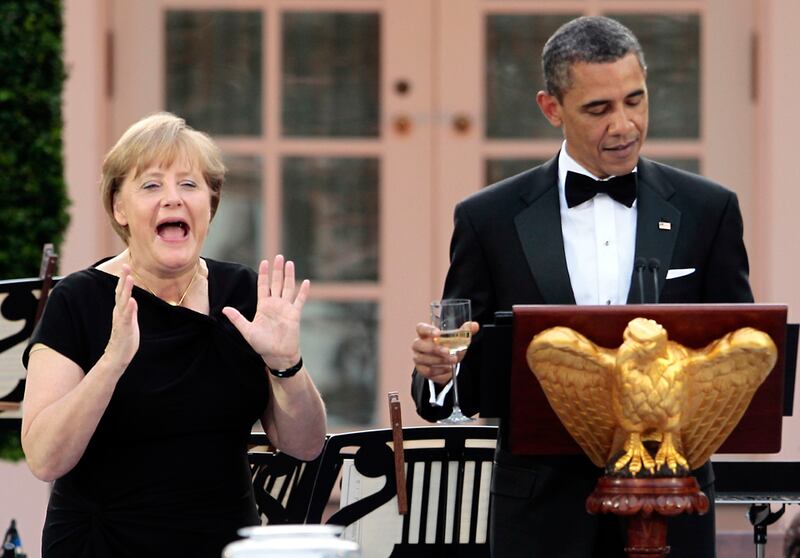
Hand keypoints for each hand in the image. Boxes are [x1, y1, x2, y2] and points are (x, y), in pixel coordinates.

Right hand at [103, 265, 139, 370]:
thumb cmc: (125, 338)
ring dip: (126, 289)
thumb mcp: (129, 321)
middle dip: (124, 279)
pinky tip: (132, 300)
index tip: (126, 266)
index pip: (122, 291)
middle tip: (126, 265)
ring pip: (123, 302)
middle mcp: (119, 312)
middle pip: (121, 292)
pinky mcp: (124, 328)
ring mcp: (121, 320)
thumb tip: (131, 300)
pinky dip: (129, 308)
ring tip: (129, 278)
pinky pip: (127, 317)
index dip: (124, 279)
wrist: (118, 356)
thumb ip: (130, 310)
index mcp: (121, 310)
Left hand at [223, 255, 309, 369]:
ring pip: (288, 288)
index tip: (264, 261)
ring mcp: (286, 309)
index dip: (264, 274)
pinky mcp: (294, 315)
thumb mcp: (247, 331)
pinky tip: (306, 282)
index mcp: (264, 306)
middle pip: (277, 283)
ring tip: (290, 263)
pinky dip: (303, 292)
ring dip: (289, 276)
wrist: (277, 355)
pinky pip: (299, 301)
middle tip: (279, 257)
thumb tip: (225, 309)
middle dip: (277, 270)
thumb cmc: (262, 345)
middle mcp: (275, 305)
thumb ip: (237, 319)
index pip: (263, 286)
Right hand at [412, 321, 478, 384]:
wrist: (447, 364)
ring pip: (423, 359)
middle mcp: (418, 345)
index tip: (438, 333)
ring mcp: (418, 357)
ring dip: (439, 360)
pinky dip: (439, 370)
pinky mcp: (421, 370)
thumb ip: (465, 331)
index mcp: (426, 334)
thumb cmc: (448, 347)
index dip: (427, 330)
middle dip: (434, 348)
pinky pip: (428, 371)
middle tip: (448, 352)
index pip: (421, 328)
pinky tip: (448, 369)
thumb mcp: (458, 339)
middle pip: (418, 344)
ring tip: (452, 360)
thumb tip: (474, 325)